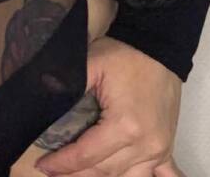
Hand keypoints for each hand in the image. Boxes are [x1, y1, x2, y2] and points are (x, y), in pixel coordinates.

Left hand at [33, 35, 182, 175]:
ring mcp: (159, 149)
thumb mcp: (90, 63)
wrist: (159, 45)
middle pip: (104, 171)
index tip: (42, 165)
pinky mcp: (167, 146)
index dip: (62, 163)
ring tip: (79, 175)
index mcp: (124, 126)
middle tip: (54, 172)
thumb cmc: (124, 54)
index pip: (86, 155)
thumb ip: (66, 84)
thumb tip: (42, 98)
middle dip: (76, 174)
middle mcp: (144, 145)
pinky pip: (165, 175)